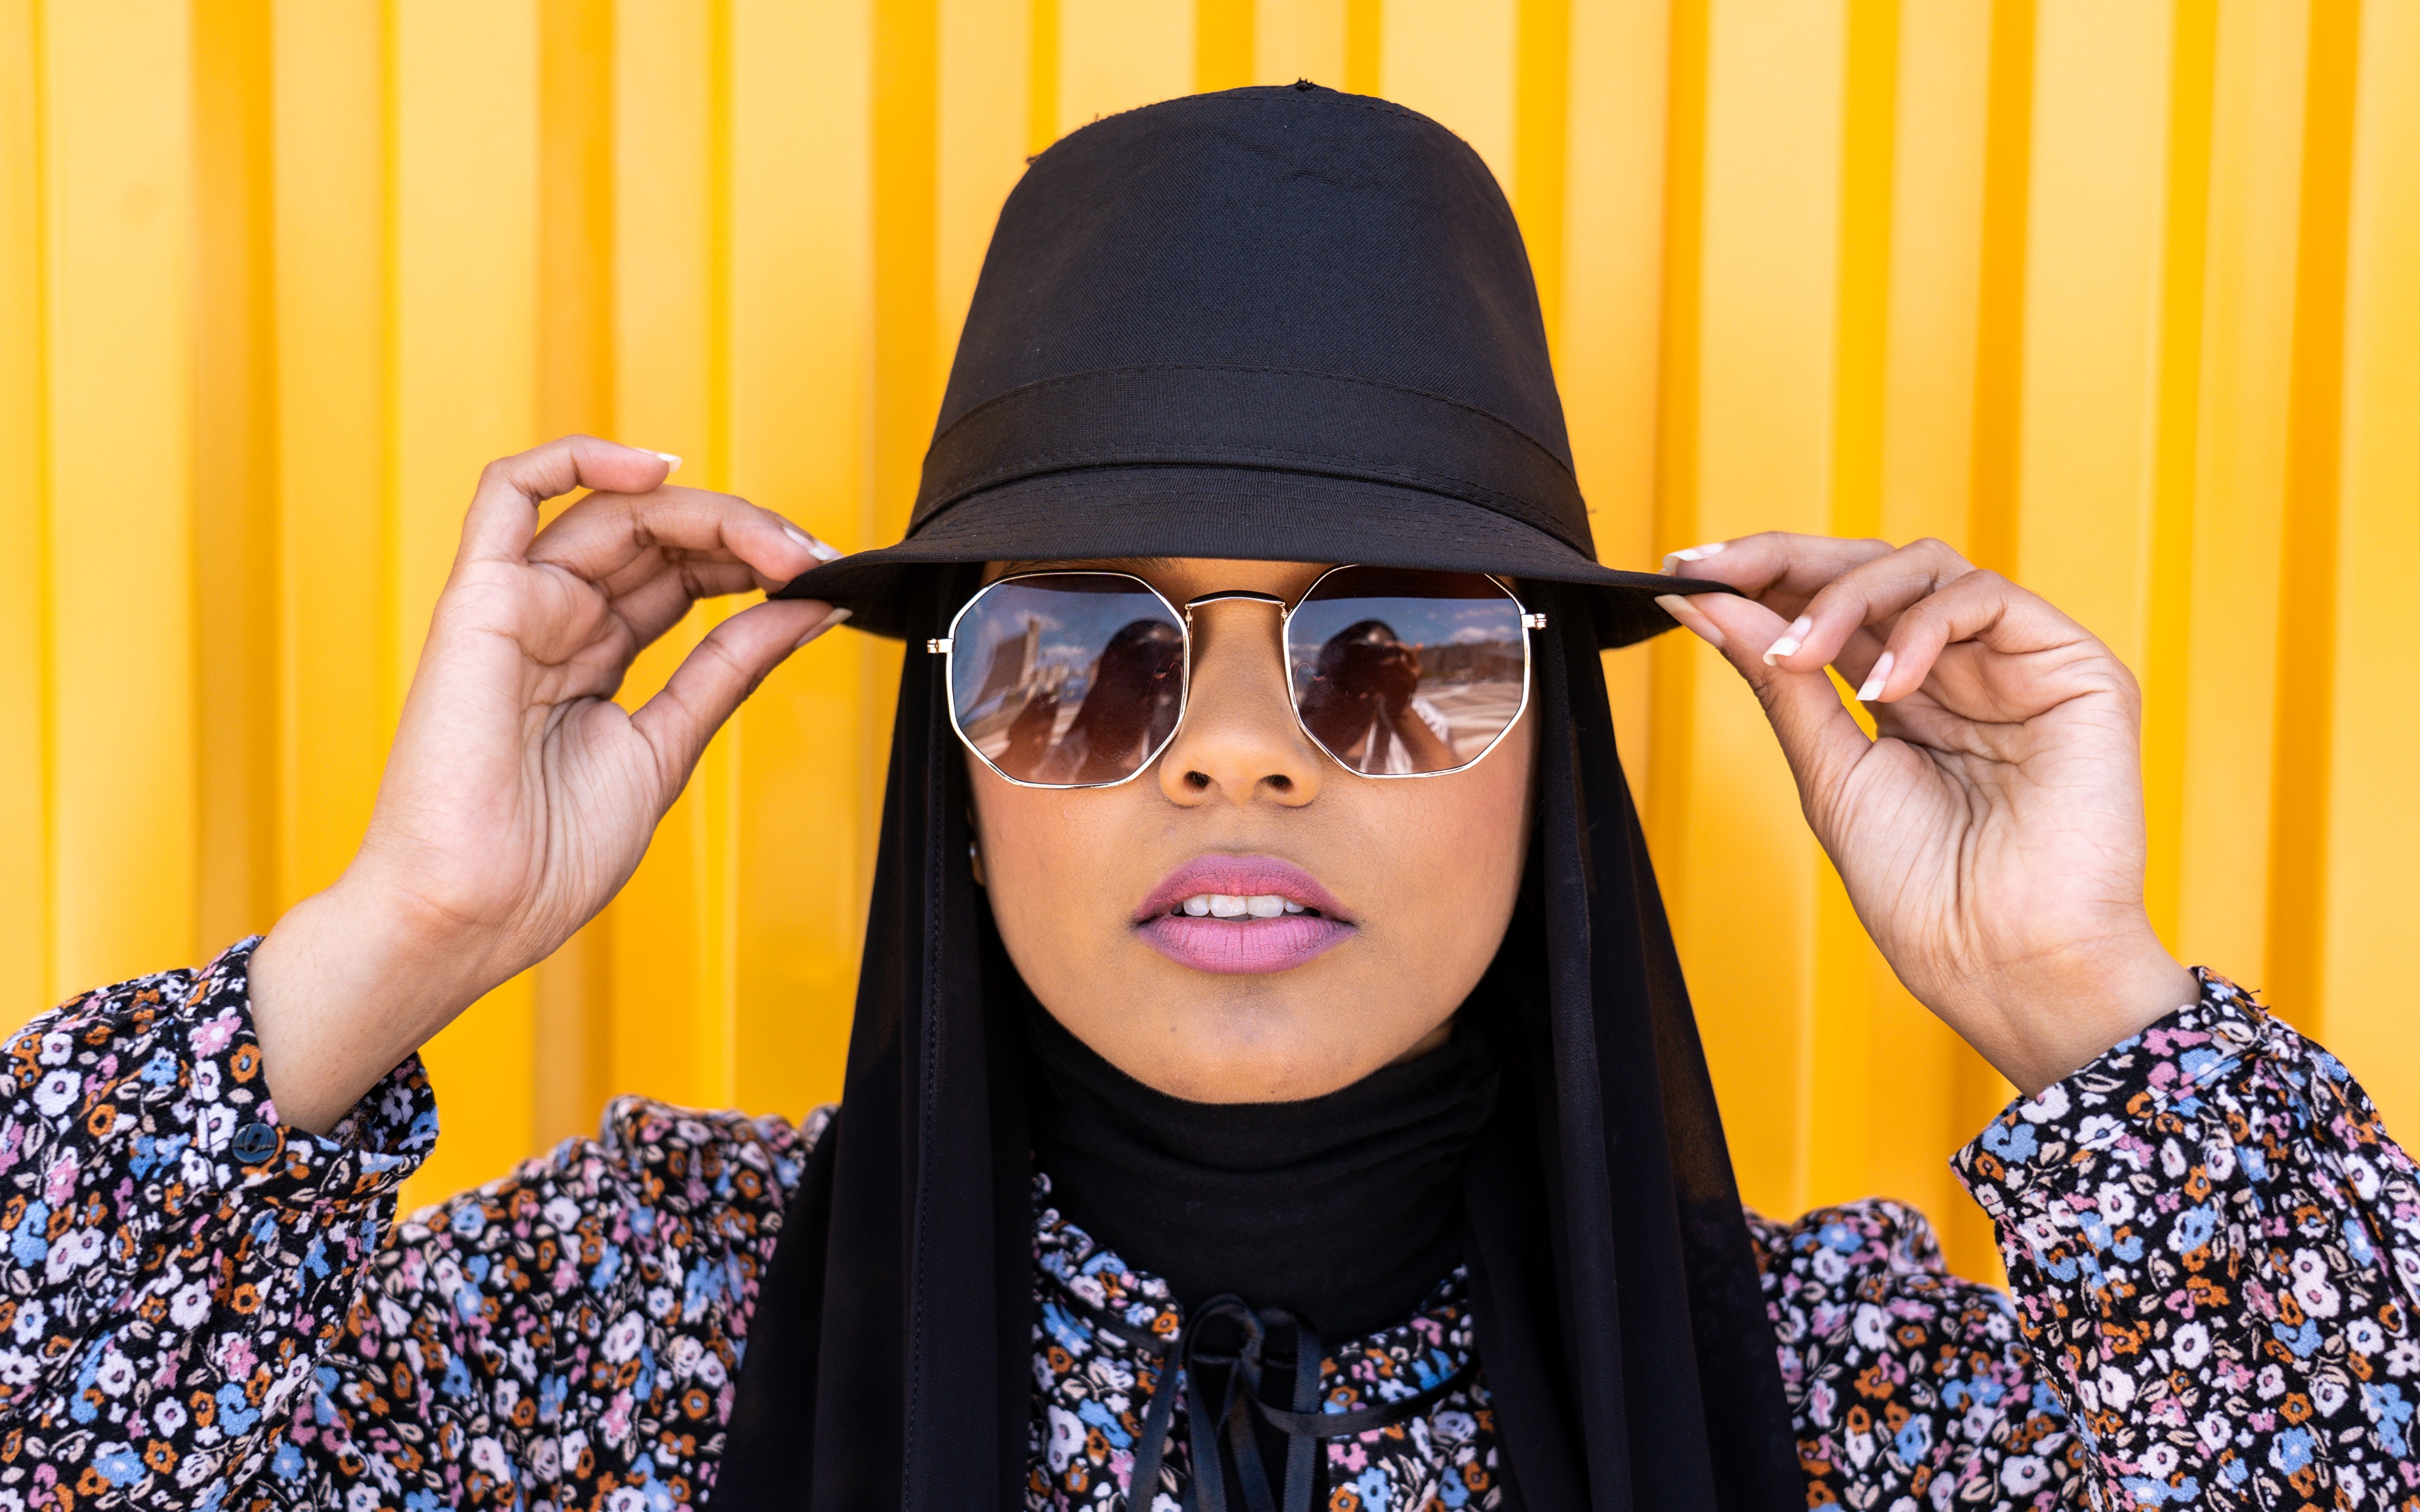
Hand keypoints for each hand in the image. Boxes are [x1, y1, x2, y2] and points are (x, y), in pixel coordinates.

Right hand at [251, 437, 845, 1130]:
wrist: (470, 917)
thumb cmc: (543, 862)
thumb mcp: (666, 749)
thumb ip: (729, 670)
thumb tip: (808, 610)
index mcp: (593, 662)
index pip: (682, 578)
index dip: (754, 565)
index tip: (824, 581)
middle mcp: (555, 622)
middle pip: (660, 539)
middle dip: (747, 537)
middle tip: (813, 560)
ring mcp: (517, 605)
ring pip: (615, 512)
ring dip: (706, 512)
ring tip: (776, 544)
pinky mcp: (478, 599)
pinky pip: (508, 492)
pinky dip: (577, 459)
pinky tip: (654, 469)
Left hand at [1654, 535, 2195, 1095]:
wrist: (2003, 962)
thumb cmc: (1925, 894)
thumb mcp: (1828, 772)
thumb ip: (1778, 682)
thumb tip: (1703, 603)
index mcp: (1904, 695)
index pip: (1830, 605)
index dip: (1760, 577)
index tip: (1681, 572)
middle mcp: (1961, 668)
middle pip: (1872, 568)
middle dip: (1785, 560)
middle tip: (1713, 571)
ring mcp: (2018, 663)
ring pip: (1924, 568)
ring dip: (1842, 598)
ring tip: (1796, 655)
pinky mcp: (2075, 668)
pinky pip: (1987, 598)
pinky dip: (1920, 629)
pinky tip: (1882, 689)